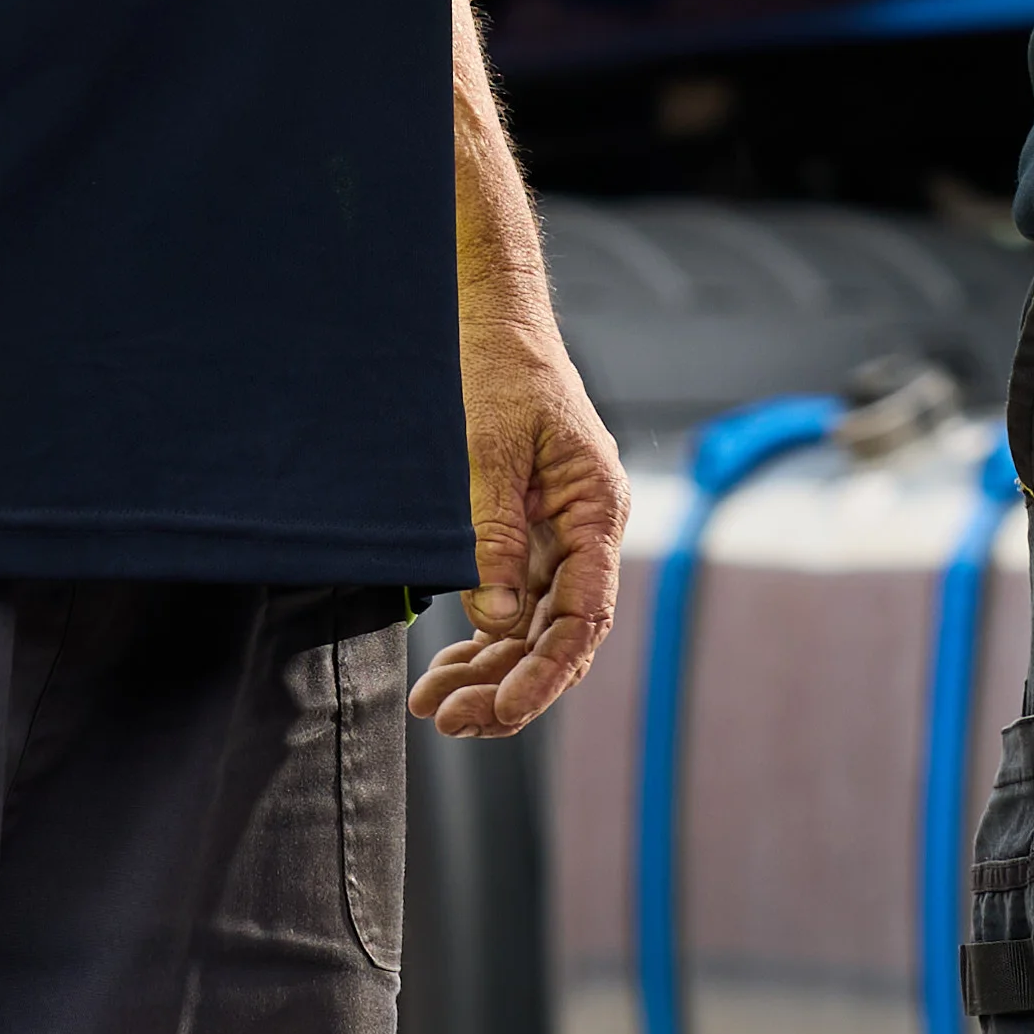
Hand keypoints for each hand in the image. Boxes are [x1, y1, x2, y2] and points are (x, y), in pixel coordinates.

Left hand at [421, 170, 630, 738]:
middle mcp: (585, 531)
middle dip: (507, 685)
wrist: (486, 314)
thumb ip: (493, 536)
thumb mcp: (489, 449)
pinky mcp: (527, 532)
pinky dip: (482, 637)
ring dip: (489, 670)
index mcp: (596, 509)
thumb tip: (497, 621)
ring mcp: (557, 535)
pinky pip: (512, 602)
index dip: (546, 673)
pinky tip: (449, 666)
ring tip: (437, 708)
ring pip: (532, 627)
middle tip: (450, 719)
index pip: (584, 618)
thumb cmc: (497, 367)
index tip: (502, 710)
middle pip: (558, 635)